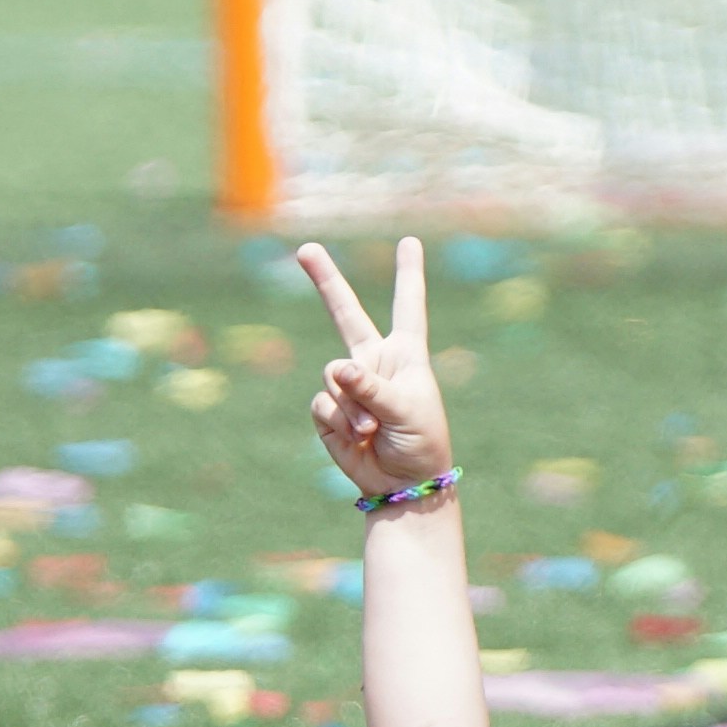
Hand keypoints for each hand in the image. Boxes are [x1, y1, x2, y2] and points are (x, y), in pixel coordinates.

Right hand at [296, 237, 455, 502]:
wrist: (402, 485)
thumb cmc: (420, 443)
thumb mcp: (406, 411)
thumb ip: (372, 387)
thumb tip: (337, 369)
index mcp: (405, 354)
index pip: (408, 306)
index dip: (408, 274)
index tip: (409, 241)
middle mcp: (373, 362)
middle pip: (345, 314)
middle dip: (326, 281)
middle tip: (306, 249)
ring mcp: (348, 385)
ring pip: (332, 375)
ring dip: (350, 405)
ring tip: (373, 430)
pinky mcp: (329, 411)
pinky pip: (322, 404)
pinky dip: (339, 422)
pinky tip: (358, 438)